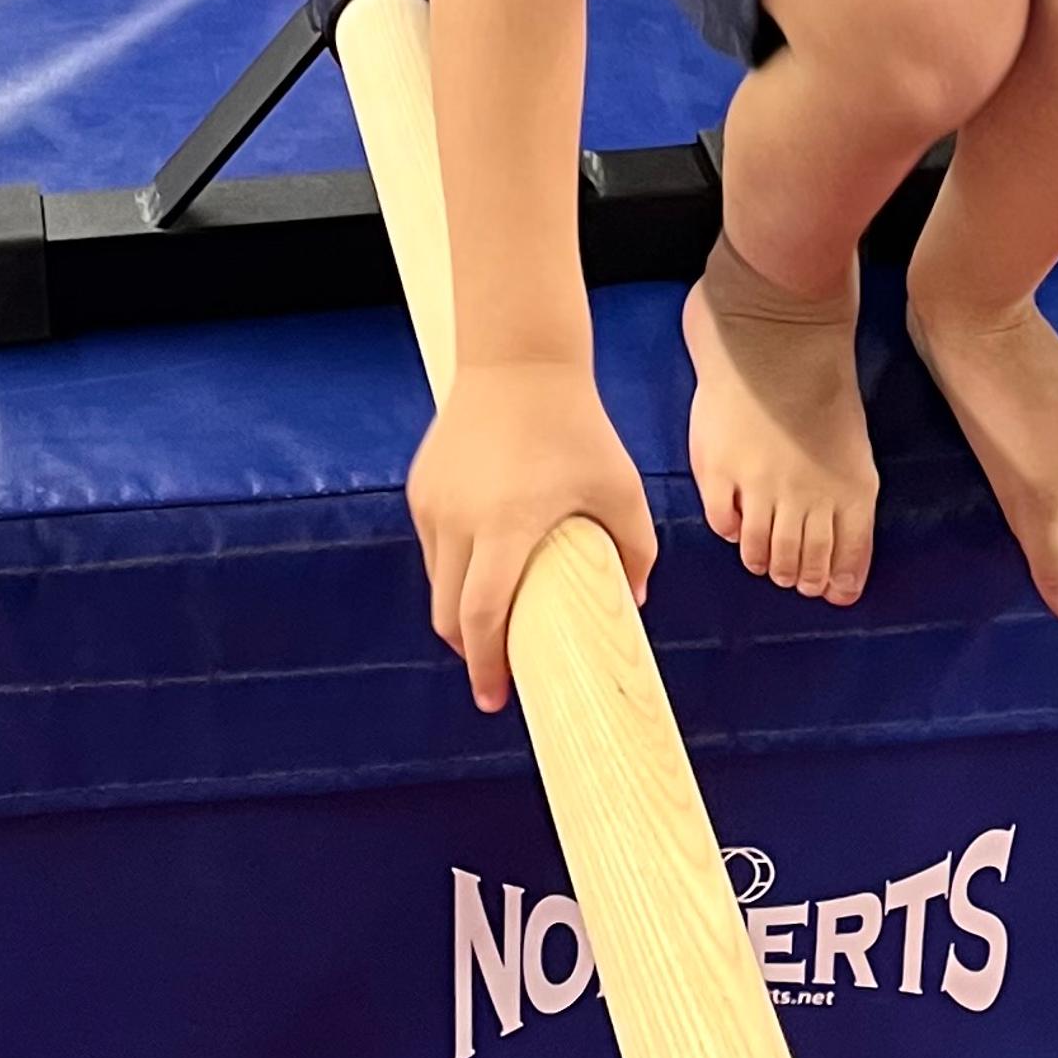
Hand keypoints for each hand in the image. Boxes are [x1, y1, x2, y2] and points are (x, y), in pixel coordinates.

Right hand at [408, 363, 659, 713]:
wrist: (519, 359)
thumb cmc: (577, 426)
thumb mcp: (620, 487)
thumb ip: (636, 548)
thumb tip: (634, 601)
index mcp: (507, 526)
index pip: (482, 615)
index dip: (485, 664)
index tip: (496, 698)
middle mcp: (460, 520)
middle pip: (448, 613)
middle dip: (469, 650)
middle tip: (495, 671)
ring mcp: (434, 502)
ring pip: (438, 580)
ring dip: (459, 608)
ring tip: (493, 617)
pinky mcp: (421, 486)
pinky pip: (433, 545)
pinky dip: (452, 568)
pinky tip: (481, 564)